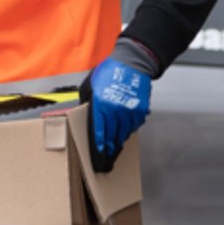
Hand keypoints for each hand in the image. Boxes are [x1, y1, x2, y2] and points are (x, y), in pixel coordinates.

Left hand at [85, 47, 152, 171]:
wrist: (132, 64)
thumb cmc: (107, 73)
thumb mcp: (90, 86)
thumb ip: (86, 103)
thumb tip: (83, 116)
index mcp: (101, 105)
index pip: (99, 132)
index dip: (99, 147)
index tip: (98, 157)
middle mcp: (116, 111)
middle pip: (112, 136)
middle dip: (109, 149)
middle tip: (106, 160)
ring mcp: (130, 112)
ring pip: (123, 134)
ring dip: (118, 142)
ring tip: (114, 151)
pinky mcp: (140, 110)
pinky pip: (133, 126)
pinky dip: (127, 131)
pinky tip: (122, 135)